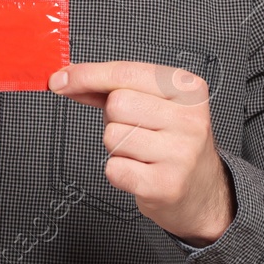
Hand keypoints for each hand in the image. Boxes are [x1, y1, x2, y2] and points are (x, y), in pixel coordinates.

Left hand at [49, 61, 233, 245]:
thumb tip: (67, 79)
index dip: (87, 75)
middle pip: (117, 104)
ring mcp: (181, 154)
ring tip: (142, 153)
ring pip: (112, 136)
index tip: (61, 80)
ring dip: (116, 147)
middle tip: (136, 130)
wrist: (202, 192)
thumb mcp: (155, 104)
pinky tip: (141, 171)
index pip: (126, 72)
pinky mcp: (167, 185)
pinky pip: (114, 169)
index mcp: (188, 89)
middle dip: (113, 119)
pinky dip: (118, 171)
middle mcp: (190, 119)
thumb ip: (111, 87)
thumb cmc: (173, 142)